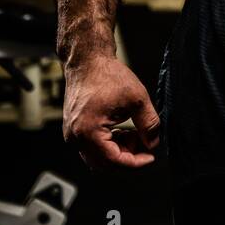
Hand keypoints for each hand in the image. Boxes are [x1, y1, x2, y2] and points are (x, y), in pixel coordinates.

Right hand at [62, 55, 160, 170]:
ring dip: (119, 151)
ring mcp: (72, 134)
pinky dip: (109, 144)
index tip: (150, 157)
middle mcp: (75, 137)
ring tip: (135, 134)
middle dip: (128, 157)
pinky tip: (123, 131)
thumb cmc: (108, 75)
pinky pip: (92, 147)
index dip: (135, 162)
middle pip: (105, 163)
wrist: (87, 61)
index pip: (114, 160)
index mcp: (88, 131)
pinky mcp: (74, 130)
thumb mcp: (137, 99)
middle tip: (145, 144)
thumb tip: (153, 143)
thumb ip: (148, 124)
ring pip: (98, 157)